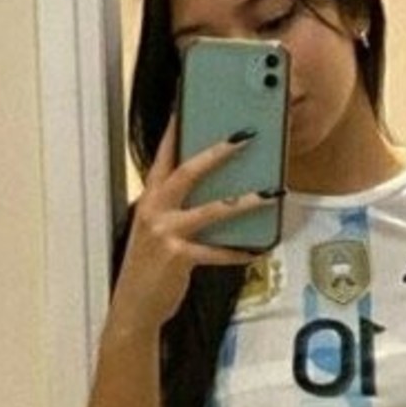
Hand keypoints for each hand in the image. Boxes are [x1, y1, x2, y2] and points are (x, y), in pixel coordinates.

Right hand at [109, 111, 268, 333]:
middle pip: (188, 171)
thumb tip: (220, 190)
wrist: (134, 306)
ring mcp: (164, 233)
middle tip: (246, 136)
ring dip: (245, 201)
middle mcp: (154, 210)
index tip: (189, 100)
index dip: (176, 126)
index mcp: (150, 198)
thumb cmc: (152, 265)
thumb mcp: (159, 229)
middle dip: (218, 152)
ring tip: (271, 194)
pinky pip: (217, 251)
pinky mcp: (178, 257)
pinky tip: (258, 250)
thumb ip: (180, 207)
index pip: (163, 153)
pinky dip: (239, 251)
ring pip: (212, 210)